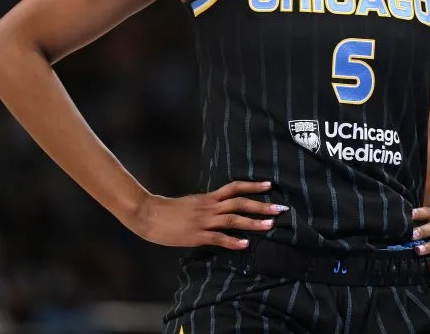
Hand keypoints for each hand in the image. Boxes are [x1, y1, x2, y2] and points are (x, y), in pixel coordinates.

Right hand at [125, 180, 286, 250]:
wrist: (149, 214)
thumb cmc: (169, 210)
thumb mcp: (192, 203)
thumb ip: (207, 205)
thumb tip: (222, 207)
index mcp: (208, 198)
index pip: (234, 187)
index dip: (252, 185)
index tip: (269, 184)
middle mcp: (209, 207)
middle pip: (239, 203)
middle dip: (261, 205)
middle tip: (280, 208)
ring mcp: (204, 221)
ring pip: (233, 219)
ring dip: (253, 223)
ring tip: (270, 226)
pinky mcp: (197, 235)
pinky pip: (218, 238)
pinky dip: (232, 241)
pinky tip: (245, 245)